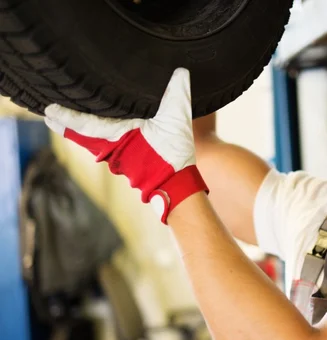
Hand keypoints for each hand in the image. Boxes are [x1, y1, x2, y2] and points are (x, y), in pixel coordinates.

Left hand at [44, 68, 207, 223]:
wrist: (176, 184)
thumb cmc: (173, 154)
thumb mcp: (177, 120)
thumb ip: (177, 94)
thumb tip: (181, 71)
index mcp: (118, 136)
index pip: (84, 124)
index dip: (66, 117)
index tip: (48, 110)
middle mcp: (112, 149)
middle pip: (81, 136)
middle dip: (64, 125)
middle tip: (48, 115)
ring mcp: (117, 159)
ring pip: (90, 144)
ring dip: (77, 132)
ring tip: (62, 122)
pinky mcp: (125, 164)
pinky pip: (102, 149)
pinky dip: (92, 140)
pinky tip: (94, 137)